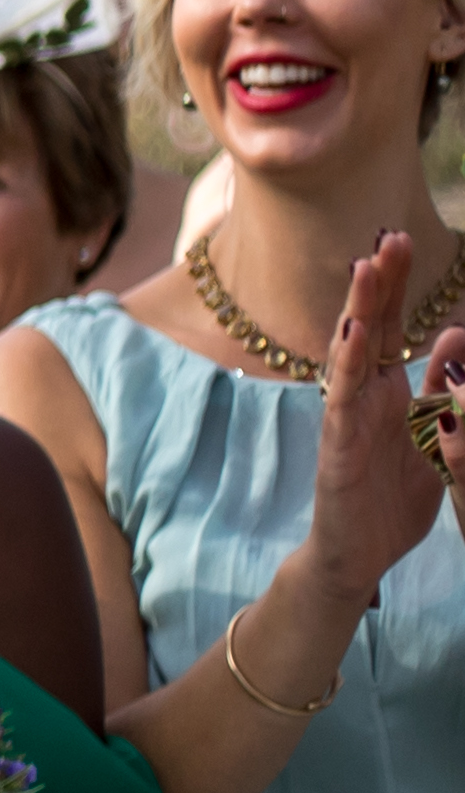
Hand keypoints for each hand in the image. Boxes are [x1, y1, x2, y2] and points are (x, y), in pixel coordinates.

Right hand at [291, 231, 461, 609]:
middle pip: (368, 328)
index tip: (401, 241)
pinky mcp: (338, 445)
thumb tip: (454, 336)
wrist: (358, 557)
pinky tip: (351, 331)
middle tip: (391, 235)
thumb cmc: (392, 501)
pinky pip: (342, 397)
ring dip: (360, 308)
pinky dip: (346, 362)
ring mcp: (347, 417)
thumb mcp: (435, 440)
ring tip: (368, 266)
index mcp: (389, 394)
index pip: (389, 329)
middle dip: (380, 282)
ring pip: (351, 352)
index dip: (395, 287)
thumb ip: (444, 393)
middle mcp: (364, 397)